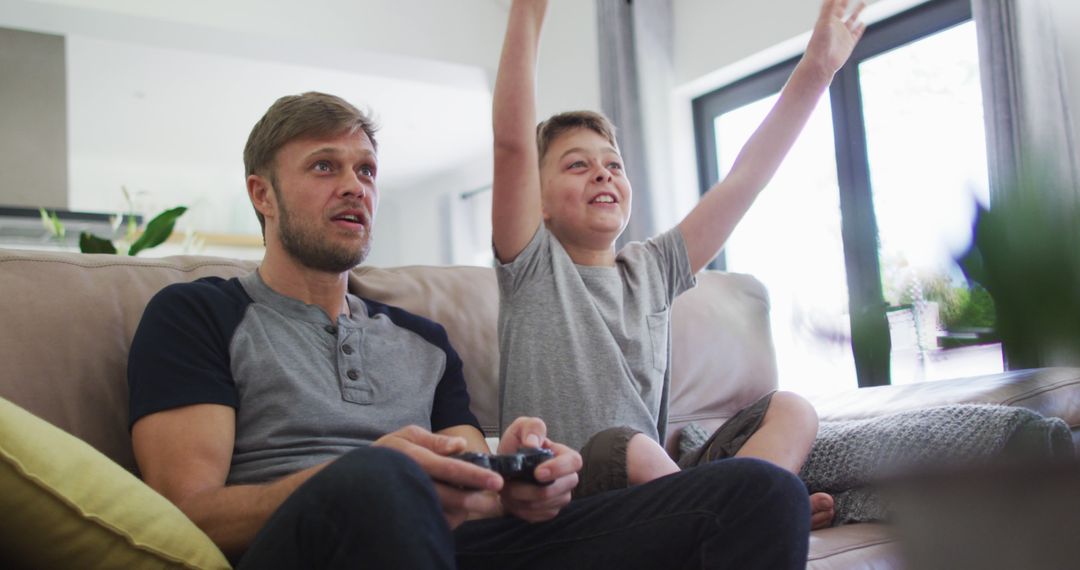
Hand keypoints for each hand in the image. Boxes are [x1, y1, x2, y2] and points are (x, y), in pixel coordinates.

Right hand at [374, 425, 503, 527]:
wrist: (357, 477)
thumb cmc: (390, 451)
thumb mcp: (408, 435)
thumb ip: (435, 440)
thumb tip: (461, 445)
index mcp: (414, 458)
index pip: (448, 468)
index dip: (473, 475)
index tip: (495, 480)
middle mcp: (410, 481)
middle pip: (448, 495)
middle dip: (473, 500)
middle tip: (494, 503)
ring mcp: (408, 501)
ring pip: (441, 512)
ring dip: (462, 510)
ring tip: (477, 504)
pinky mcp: (407, 515)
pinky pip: (433, 521)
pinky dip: (449, 517)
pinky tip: (457, 509)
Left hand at [497, 417, 581, 522]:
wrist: (503, 470)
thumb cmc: (516, 447)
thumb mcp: (520, 428)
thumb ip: (530, 428)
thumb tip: (533, 444)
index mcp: (565, 456)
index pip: (574, 462)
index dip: (558, 469)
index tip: (537, 473)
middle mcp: (568, 478)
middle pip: (558, 490)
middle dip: (529, 489)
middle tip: (509, 484)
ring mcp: (560, 497)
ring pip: (544, 505)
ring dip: (520, 499)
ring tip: (507, 490)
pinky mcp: (549, 511)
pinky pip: (537, 516)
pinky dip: (520, 510)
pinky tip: (512, 500)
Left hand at [804, 0, 865, 77]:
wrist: (821, 64)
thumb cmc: (819, 43)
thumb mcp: (824, 23)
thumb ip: (829, 8)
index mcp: (828, 21)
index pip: (835, 5)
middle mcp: (835, 27)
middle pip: (843, 10)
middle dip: (847, 2)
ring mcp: (842, 35)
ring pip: (851, 20)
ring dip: (857, 12)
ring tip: (863, 3)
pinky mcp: (848, 44)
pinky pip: (855, 34)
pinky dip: (859, 28)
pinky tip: (862, 23)